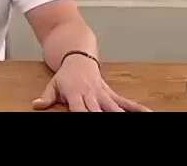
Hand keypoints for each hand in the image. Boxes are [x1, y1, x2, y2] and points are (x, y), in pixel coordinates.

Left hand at [32, 54, 151, 111]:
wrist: (77, 57)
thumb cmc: (65, 75)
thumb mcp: (53, 84)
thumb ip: (47, 97)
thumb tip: (36, 104)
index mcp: (76, 94)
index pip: (80, 111)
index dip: (84, 117)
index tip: (87, 122)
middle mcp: (91, 94)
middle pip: (99, 112)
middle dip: (103, 120)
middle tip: (112, 128)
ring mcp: (103, 94)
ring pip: (115, 108)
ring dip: (122, 116)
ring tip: (139, 122)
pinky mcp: (111, 93)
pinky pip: (126, 102)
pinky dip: (137, 108)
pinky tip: (149, 113)